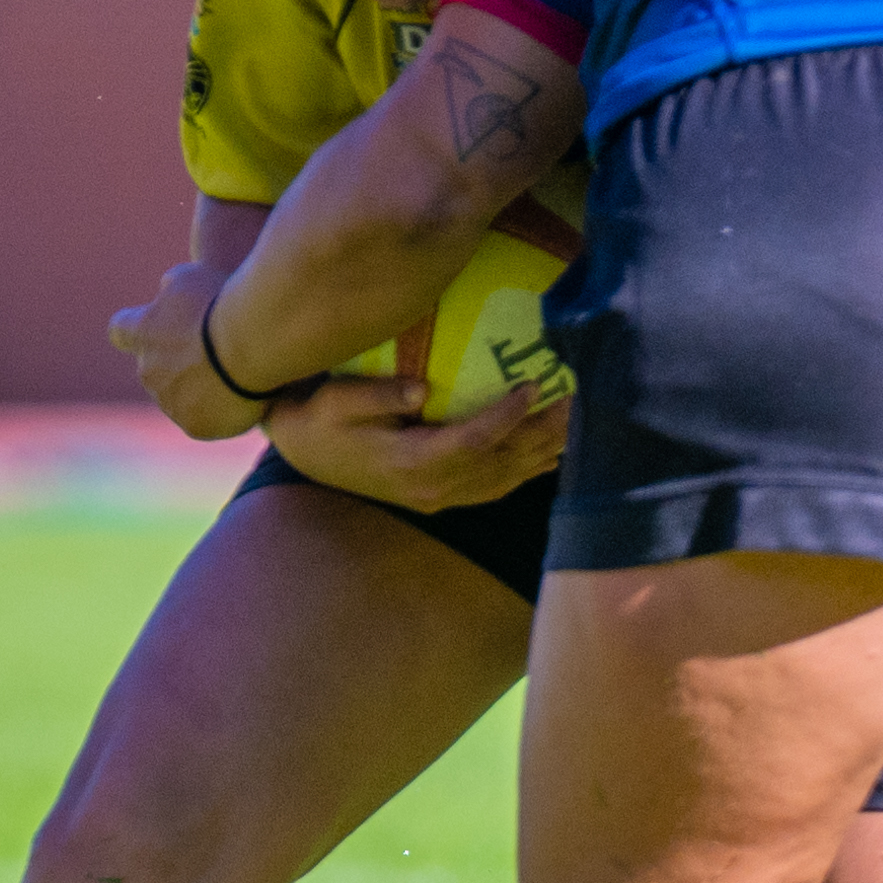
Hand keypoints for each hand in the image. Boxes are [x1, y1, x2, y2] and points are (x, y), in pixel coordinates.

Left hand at [111, 260, 267, 437]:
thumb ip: (171, 289)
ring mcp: (170, 403)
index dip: (135, 329)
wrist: (250, 344)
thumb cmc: (219, 304)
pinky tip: (242, 395)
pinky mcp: (194, 426)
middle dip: (178, 363)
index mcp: (142, 333)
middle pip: (155, 369)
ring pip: (180, 397)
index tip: (153, 327)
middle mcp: (148, 371)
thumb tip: (167, 294)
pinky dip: (219, 411)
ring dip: (199, 388)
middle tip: (216, 351)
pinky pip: (204, 419)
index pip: (120, 332)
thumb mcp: (189, 279)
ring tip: (236, 374)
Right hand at [263, 372, 567, 509]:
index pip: (472, 442)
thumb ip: (379, 395)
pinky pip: (494, 487)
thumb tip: (421, 391)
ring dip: (543, 451)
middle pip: (502, 464)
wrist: (304, 454)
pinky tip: (551, 450)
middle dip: (543, 433)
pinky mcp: (440, 497)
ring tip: (577, 420)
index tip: (533, 385)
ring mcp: (439, 498)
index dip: (507, 416)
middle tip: (577, 399)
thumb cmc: (320, 418)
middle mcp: (433, 489)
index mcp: (411, 464)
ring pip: (505, 480)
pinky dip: (526, 469)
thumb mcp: (338, 400)